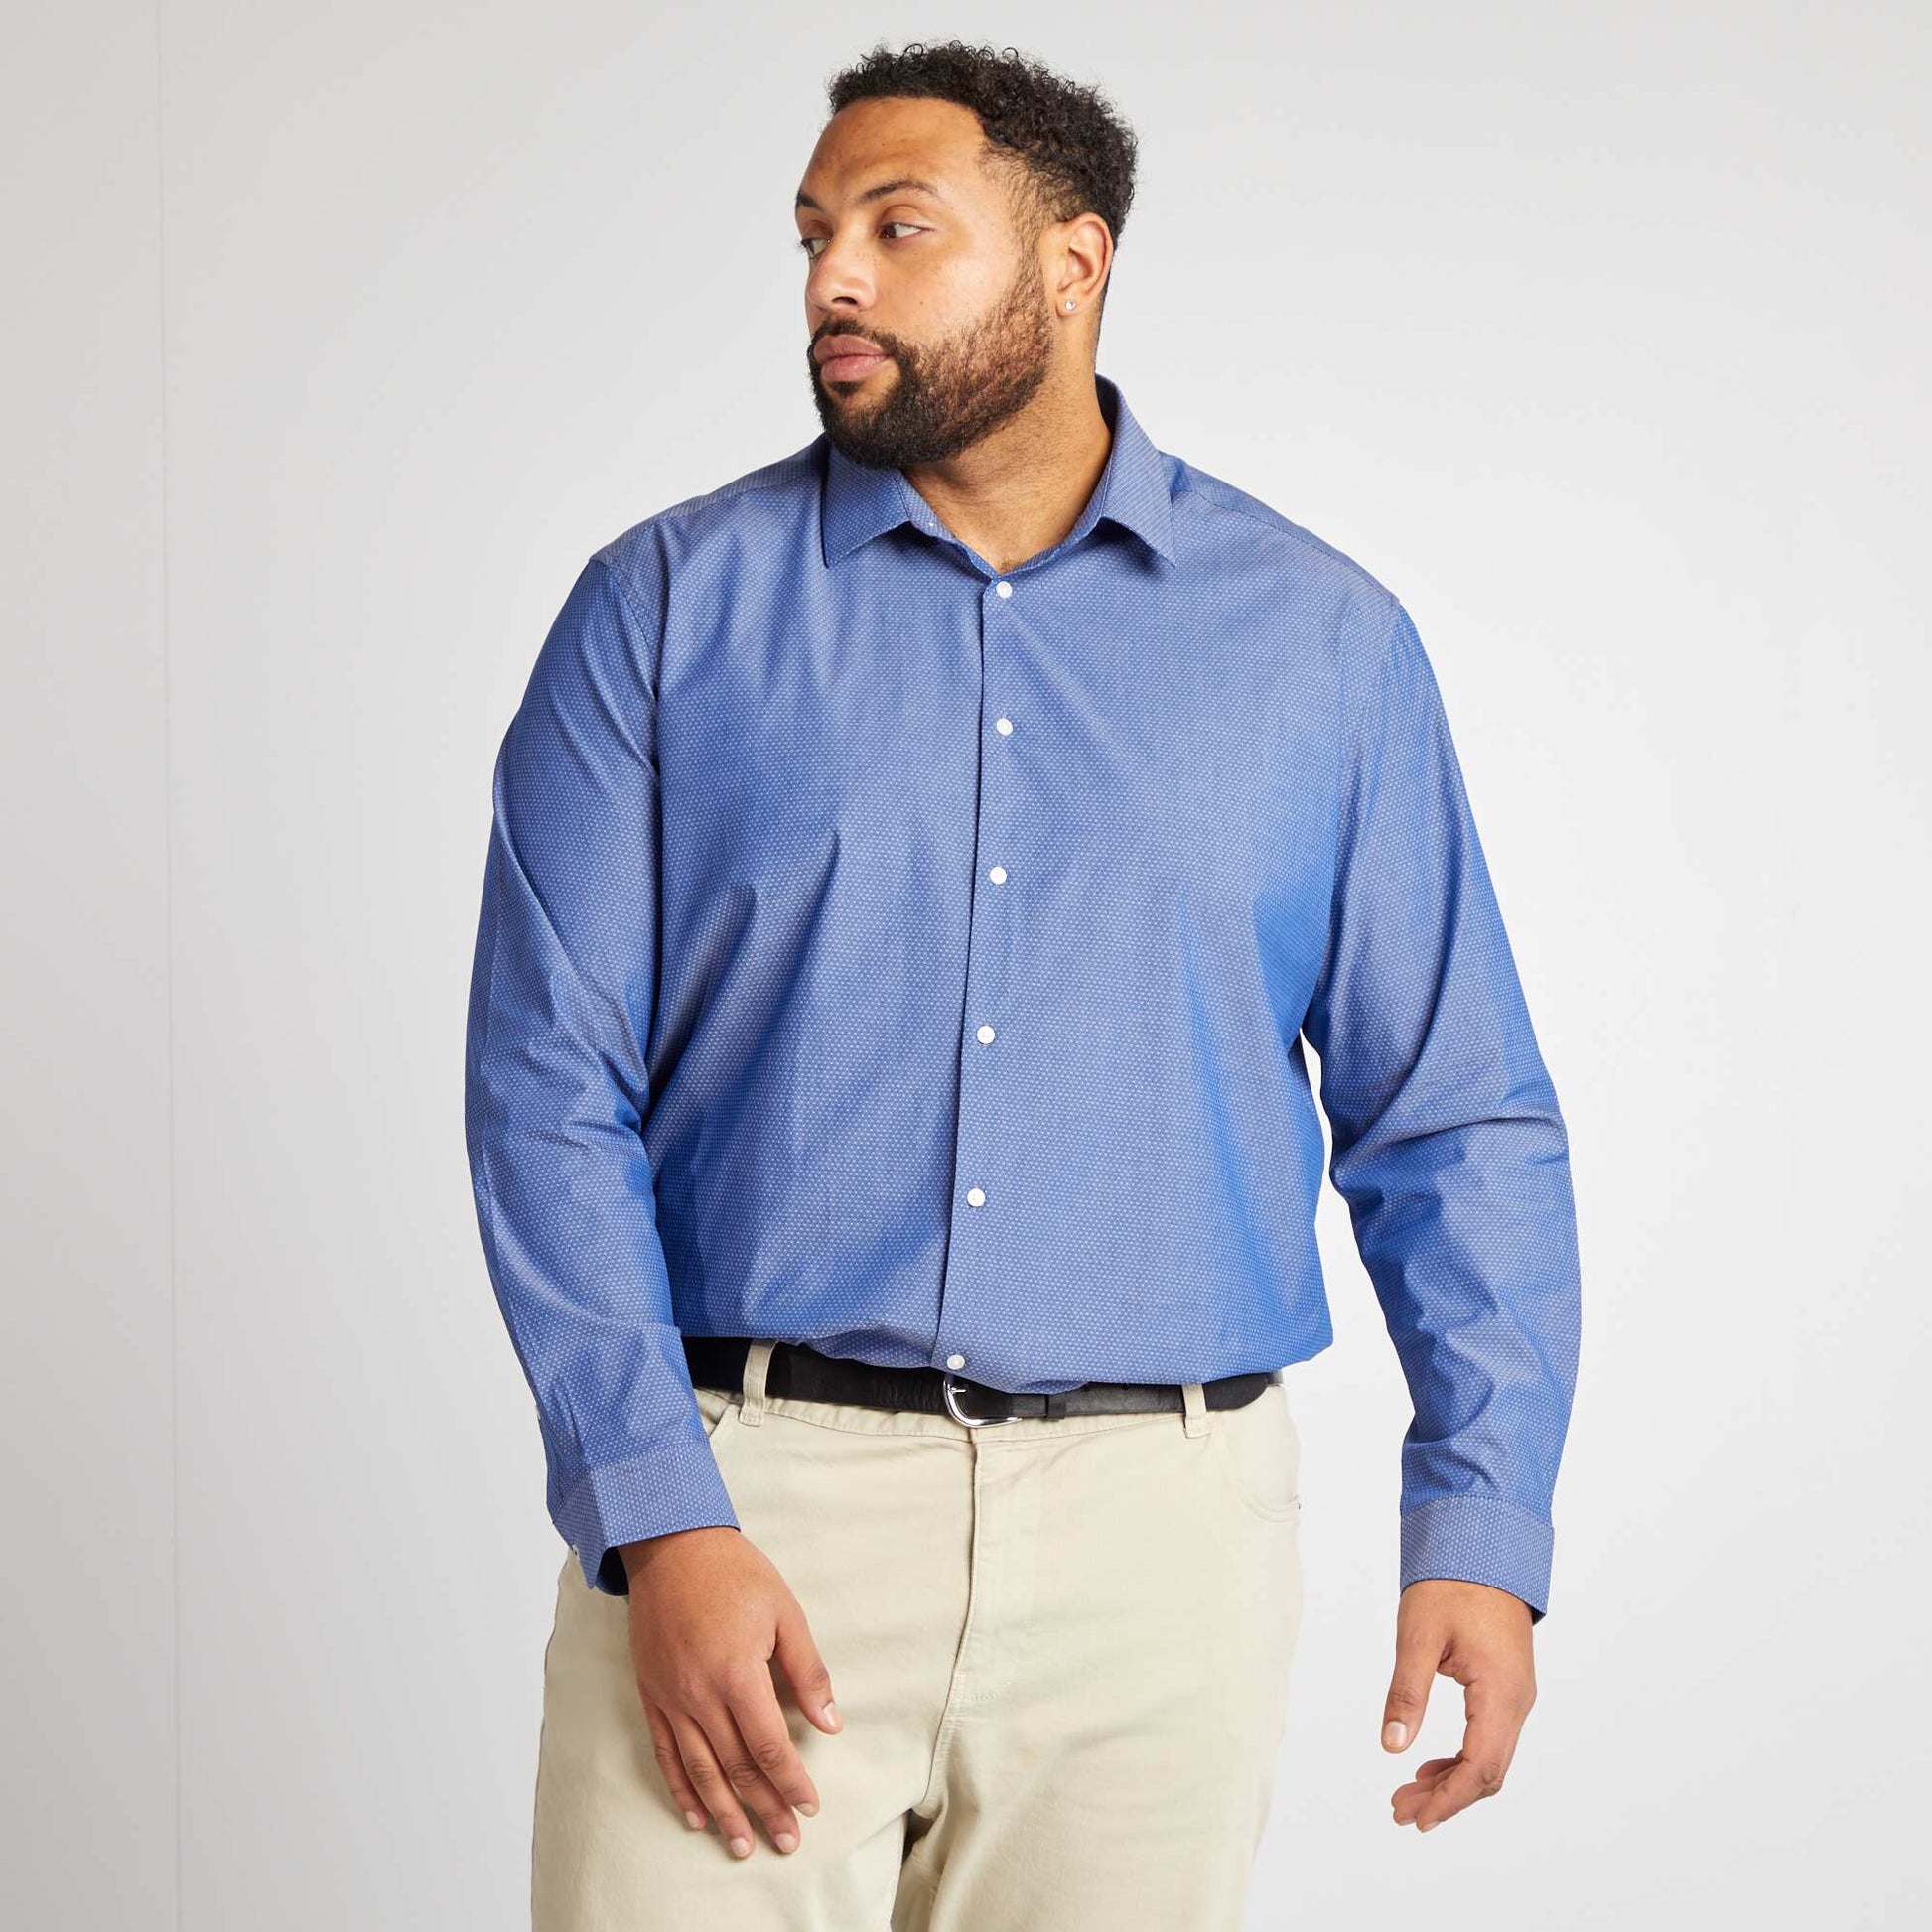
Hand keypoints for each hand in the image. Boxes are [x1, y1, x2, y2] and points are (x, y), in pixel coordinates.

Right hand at [621, 1526, 841, 1856]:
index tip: (808, 1806)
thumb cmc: (735, 1573)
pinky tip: (695, 1813)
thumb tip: (831, 1723)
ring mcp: (670, 1696)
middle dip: (763, 1808)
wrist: (672, 1546)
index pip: (767, 1745)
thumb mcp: (785, 1612)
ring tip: (742, 1845)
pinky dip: (680, 1787)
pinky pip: (664, 1752)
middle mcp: (699, 1693)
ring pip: (699, 1769)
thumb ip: (807, 1671)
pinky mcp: (651, 1693)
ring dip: (723, 1812)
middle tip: (785, 1840)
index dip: (789, 1781)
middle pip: (734, 1767)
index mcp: (737, 1672)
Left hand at [1380, 1578, 1535, 1830]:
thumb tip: (1392, 1745)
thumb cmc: (1451, 1584)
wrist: (1483, 1545)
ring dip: (1452, 1780)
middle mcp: (1517, 1700)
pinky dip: (1461, 1758)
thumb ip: (1406, 1692)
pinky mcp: (1507, 1686)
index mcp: (1501, 1692)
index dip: (1449, 1798)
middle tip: (1400, 1810)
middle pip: (1489, 1771)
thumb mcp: (1418, 1635)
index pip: (1481, 1766)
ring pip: (1490, 1757)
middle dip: (1446, 1796)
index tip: (1416, 1817)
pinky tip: (1429, 1764)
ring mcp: (1516, 1694)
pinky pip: (1490, 1737)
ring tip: (1407, 1793)